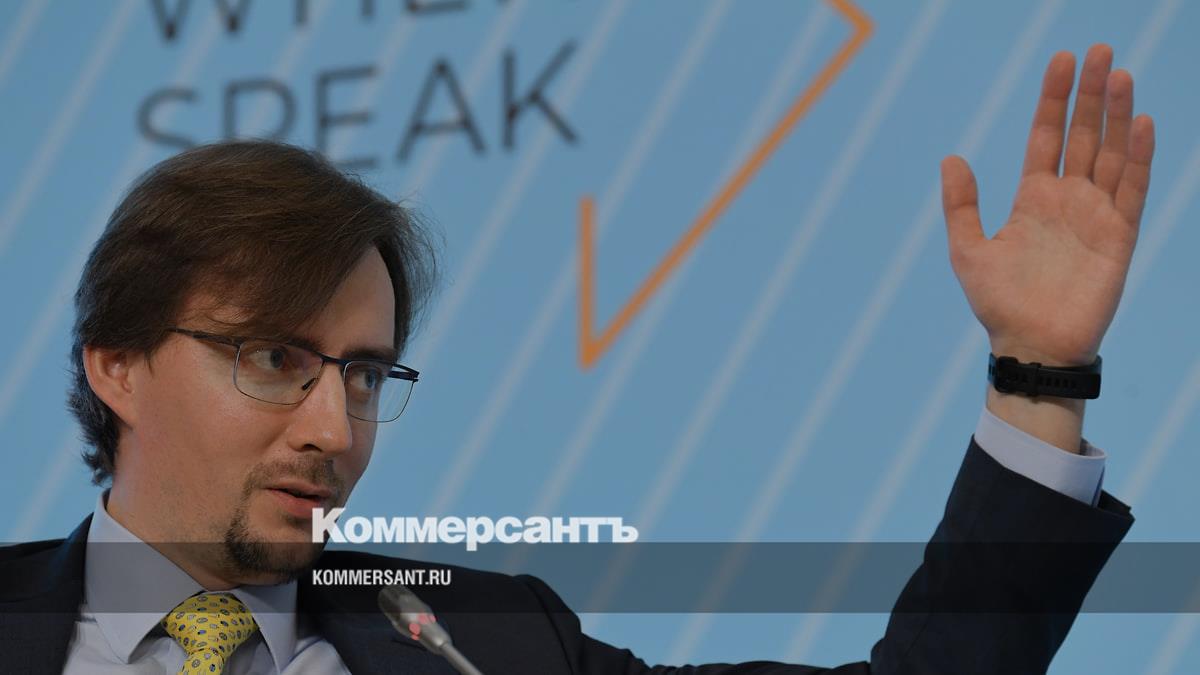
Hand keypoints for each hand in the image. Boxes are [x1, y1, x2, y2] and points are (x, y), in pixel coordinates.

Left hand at [942, 44, 1154, 366]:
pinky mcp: (1119, 236)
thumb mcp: (967, 250)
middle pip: (1084, 135)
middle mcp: (1068, 199)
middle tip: (1098, 50)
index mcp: (1033, 198)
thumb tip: (951, 157)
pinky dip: (1139, 156)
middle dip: (1090, 94)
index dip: (1053, 100)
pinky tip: (1140, 122)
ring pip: (1112, 153)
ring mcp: (1096, 214)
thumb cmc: (998, 303)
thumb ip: (961, 205)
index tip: (1060, 61)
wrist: (1030, 346)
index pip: (1046, 136)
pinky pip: (1132, 189)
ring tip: (1119, 75)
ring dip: (1117, 114)